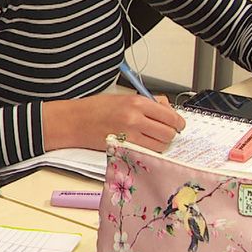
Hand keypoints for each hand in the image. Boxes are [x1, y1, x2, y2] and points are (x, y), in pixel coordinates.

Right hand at [43, 93, 186, 152]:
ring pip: (160, 146)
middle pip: (169, 133)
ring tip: (150, 139)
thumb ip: (148, 103)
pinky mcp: (123, 149)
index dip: (177, 122)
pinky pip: (147, 154)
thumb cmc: (95, 108)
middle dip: (170, 134)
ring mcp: (129, 135)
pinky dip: (149, 151)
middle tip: (164, 133)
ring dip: (160, 144)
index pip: (170, 115)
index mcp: (137, 102)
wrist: (74, 121)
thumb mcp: (124, 97)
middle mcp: (135, 118)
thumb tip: (167, 109)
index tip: (177, 124)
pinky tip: (142, 145)